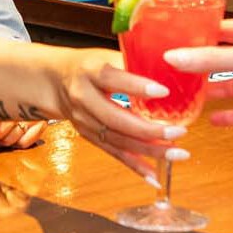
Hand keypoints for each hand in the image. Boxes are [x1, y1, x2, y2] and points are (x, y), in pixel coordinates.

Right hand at [54, 48, 187, 185]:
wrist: (54, 81)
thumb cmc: (87, 65)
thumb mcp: (105, 55)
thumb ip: (133, 62)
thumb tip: (173, 66)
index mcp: (89, 71)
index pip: (112, 79)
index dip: (137, 86)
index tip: (163, 91)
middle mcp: (83, 98)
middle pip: (116, 118)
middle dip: (149, 129)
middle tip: (178, 132)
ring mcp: (84, 121)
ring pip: (117, 140)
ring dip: (148, 151)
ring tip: (176, 154)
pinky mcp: (89, 136)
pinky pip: (114, 153)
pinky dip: (135, 166)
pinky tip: (155, 177)